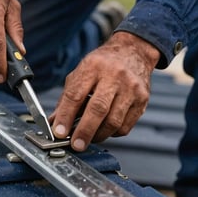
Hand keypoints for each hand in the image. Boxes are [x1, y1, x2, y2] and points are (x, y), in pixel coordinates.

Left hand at [49, 32, 160, 150]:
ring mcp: (131, 88)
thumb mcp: (80, 73)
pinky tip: (104, 129)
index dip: (66, 116)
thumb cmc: (103, 64)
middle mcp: (114, 76)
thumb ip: (66, 99)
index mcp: (93, 66)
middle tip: (76, 145)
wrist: (133, 52)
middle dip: (84, 131)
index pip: (76, 95)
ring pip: (114, 121)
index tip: (58, 132)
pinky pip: (125, 126)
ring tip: (88, 138)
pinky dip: (112, 133)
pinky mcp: (142, 100)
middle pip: (98, 109)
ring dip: (98, 135)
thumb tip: (55, 123)